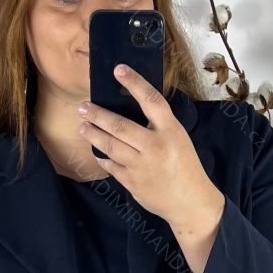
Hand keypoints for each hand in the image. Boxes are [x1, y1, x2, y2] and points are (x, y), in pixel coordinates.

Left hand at [76, 66, 222, 229]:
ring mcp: (142, 166)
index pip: (151, 100)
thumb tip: (130, 108)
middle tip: (83, 107)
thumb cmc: (185, 167)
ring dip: (93, 135)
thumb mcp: (179, 139)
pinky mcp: (132, 182)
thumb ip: (158, 126)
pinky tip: (97, 151)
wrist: (189, 202)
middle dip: (98, 115)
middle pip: (120, 126)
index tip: (118, 70)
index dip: (134, 83)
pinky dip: (102, 157)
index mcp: (171, 132)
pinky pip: (111, 166)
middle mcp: (155, 147)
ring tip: (83, 127)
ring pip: (110, 146)